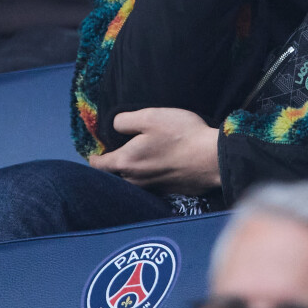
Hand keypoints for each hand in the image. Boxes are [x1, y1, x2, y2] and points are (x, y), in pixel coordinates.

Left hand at [89, 107, 220, 195]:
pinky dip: (149, 177)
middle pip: (115, 176)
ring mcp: (152, 189)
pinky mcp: (168, 191)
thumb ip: (125, 120)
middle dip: (113, 165)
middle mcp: (135, 180)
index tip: (96, 150)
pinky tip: (159, 165)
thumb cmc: (180, 134)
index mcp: (126, 162)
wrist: (212, 158)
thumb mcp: (150, 116)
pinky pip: (150, 185)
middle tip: (118, 151)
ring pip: (132, 182)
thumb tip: (113, 126)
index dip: (94, 156)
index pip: (98, 165)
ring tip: (140, 157)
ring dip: (131, 172)